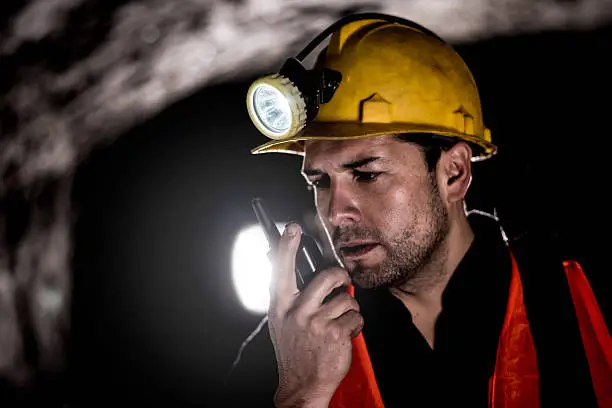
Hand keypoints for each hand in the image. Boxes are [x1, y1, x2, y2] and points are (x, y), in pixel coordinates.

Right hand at [267, 223, 362, 407]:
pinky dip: (356, 325)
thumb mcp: (281, 322)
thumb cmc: (293, 351)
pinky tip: (344, 335)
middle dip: (342, 277)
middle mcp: (297, 312)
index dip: (287, 246)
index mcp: (280, 306)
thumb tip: (293, 272)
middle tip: (343, 282)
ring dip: (348, 310)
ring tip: (338, 323)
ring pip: (346, 299)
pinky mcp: (335, 334)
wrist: (301, 385)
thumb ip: (288, 298)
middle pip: (327, 277)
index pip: (282, 270)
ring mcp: (316, 323)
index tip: (292, 228)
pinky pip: (356, 317)